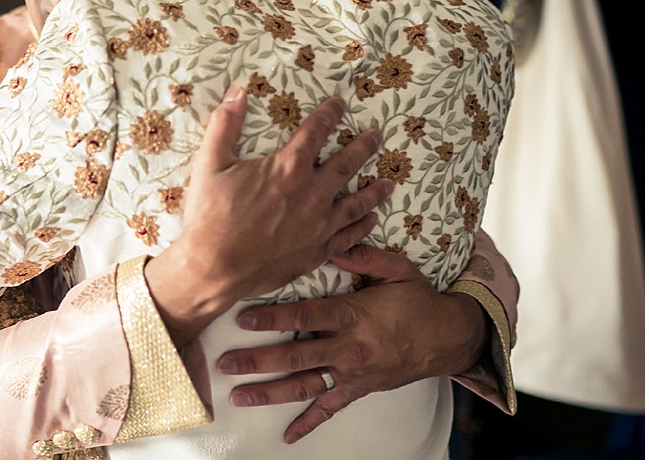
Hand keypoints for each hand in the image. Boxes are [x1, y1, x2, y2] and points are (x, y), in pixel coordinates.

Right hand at [144, 87, 394, 345]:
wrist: (213, 268)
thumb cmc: (209, 216)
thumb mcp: (209, 164)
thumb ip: (224, 125)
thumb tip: (236, 92)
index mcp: (287, 168)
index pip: (315, 132)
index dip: (329, 114)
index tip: (340, 103)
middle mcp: (312, 193)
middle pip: (346, 164)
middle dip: (363, 147)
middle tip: (376, 136)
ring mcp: (319, 224)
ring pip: (357, 202)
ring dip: (374, 190)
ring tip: (388, 182)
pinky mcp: (318, 250)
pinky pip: (349, 235)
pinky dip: (363, 226)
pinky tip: (371, 219)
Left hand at [216, 244, 487, 443]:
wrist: (450, 337)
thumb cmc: (419, 300)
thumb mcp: (398, 270)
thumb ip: (363, 256)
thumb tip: (330, 242)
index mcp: (354, 316)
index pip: (306, 316)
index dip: (273, 318)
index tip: (243, 319)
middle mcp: (350, 348)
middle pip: (297, 356)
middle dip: (258, 360)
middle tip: (226, 363)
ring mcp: (353, 373)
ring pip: (305, 386)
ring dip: (270, 392)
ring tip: (239, 396)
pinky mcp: (359, 389)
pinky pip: (331, 409)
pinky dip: (309, 423)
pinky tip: (288, 435)